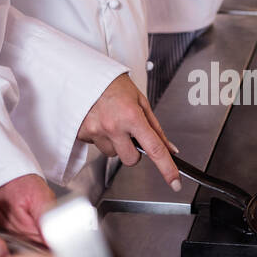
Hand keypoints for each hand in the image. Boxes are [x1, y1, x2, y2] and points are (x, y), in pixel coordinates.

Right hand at [77, 74, 180, 189]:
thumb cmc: (112, 84)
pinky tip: (99, 122)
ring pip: (112, 154)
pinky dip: (100, 138)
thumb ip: (155, 128)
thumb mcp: (140, 101)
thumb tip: (170, 148)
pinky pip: (97, 146)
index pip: (155, 148)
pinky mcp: (82, 134)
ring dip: (115, 144)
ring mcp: (95, 132)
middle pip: (131, 159)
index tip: (174, 182)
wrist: (83, 74)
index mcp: (131, 116)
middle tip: (129, 134)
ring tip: (110, 122)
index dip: (167, 168)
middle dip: (133, 152)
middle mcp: (113, 126)